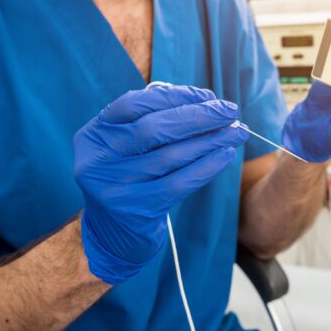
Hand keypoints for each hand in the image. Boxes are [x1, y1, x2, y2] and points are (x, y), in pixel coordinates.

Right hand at [74, 85, 248, 283]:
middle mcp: (97, 160)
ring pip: (170, 156)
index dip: (174, 96)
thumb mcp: (130, 147)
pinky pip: (179, 183)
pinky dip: (206, 167)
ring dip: (209, 140)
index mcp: (93, 134)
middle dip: (198, 116)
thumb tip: (208, 102)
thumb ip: (156, 121)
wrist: (115, 234)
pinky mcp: (135, 210)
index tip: (208, 96)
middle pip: (153, 129)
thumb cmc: (131, 177)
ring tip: (236, 132)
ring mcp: (113, 187)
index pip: (134, 104)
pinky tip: (225, 155)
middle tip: (230, 110)